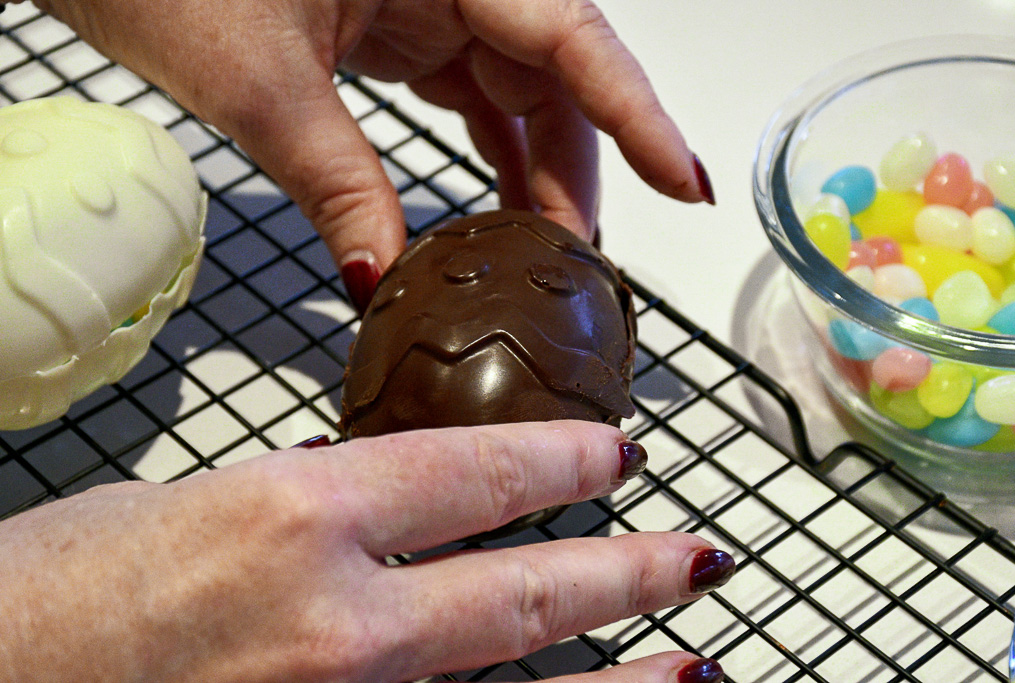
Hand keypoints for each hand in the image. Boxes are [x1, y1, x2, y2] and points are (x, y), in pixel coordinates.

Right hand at [0, 420, 732, 681]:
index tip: (612, 454)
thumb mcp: (179, 510)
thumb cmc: (43, 603)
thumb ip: (296, 511)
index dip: (559, 459)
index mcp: (292, 515)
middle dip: (626, 572)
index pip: (471, 470)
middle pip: (523, 590)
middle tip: (692, 555)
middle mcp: (333, 617)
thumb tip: (371, 512)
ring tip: (694, 657)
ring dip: (622, 679)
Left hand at [31, 0, 713, 311]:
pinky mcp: (403, 26)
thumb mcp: (258, 79)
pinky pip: (473, 94)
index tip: (685, 181)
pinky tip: (493, 216)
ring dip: (535, 173)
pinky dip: (489, 157)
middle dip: (575, 169)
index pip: (567, 35)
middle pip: (556, 73)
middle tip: (576, 259)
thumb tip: (379, 278)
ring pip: (521, 89)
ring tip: (538, 255)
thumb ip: (334, 179)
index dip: (635, 114)